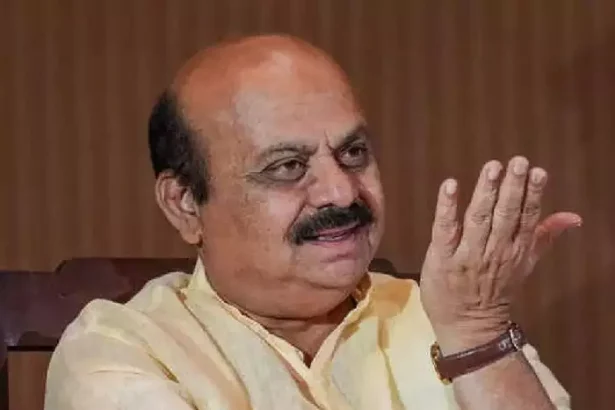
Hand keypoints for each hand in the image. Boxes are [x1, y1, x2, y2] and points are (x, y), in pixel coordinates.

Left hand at [420, 156, 581, 353]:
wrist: (468, 327)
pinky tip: (451, 185)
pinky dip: (447, 207)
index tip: (538, 171)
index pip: (527, 218)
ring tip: (492, 168)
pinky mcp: (441, 257)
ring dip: (486, 192)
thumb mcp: (524, 264)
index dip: (533, 195)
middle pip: (505, 216)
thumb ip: (545, 236)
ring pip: (479, 219)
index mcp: (515, 250)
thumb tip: (573, 216)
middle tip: (517, 162)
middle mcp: (494, 250)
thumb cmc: (493, 290)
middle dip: (512, 188)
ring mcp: (467, 254)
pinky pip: (445, 228)